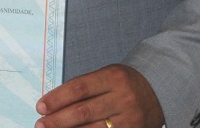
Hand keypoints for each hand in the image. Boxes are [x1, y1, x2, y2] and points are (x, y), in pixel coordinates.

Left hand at [35, 64, 163, 127]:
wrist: (159, 91)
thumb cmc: (123, 82)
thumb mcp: (106, 76)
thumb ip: (84, 88)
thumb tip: (55, 104)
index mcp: (112, 77)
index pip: (79, 88)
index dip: (57, 98)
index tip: (40, 106)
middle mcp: (122, 98)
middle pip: (84, 111)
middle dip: (58, 120)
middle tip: (40, 124)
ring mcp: (129, 119)